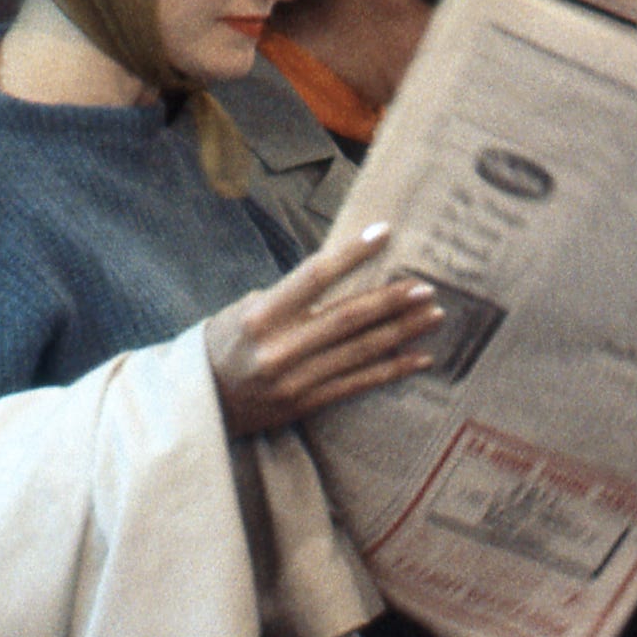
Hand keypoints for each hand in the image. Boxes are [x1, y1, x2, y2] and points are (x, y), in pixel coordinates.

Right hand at [205, 222, 441, 435]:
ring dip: (402, 331)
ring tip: (433, 314)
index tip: (384, 233)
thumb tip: (341, 271)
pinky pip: (359, 384)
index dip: (352, 254)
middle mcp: (279, 349)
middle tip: (425, 286)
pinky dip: (392, 369)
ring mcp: (295, 380)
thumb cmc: (226, 344)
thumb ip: (290, 295)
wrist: (202, 403)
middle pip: (347, 318)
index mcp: (261, 317)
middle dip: (391, 300)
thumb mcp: (244, 309)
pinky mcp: (307, 404)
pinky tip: (420, 358)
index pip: (314, 276)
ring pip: (360, 351)